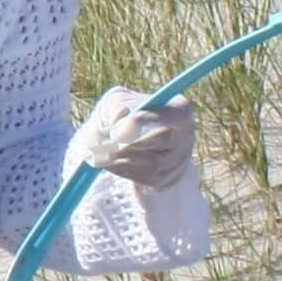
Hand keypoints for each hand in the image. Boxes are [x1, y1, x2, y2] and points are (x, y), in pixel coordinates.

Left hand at [77, 91, 194, 190]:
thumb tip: (120, 122)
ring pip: (152, 163)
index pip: (176, 114)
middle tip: (96, 140)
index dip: (148, 120)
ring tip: (96, 149)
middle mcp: (185, 136)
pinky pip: (144, 178)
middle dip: (125, 141)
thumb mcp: (116, 101)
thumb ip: (117, 106)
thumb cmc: (120, 114)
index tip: (117, 130)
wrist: (119, 140)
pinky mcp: (165, 179)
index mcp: (179, 110)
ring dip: (118, 157)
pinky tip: (107, 160)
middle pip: (162, 140)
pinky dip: (120, 170)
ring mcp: (178, 160)